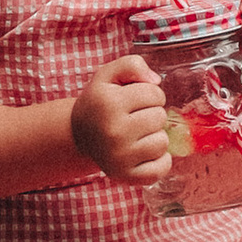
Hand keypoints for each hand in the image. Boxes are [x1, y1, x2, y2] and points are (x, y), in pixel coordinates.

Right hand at [70, 52, 171, 182]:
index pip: (156, 93)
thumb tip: (156, 81)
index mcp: (109, 103)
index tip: (134, 100)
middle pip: (160, 117)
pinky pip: (162, 167)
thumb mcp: (108, 75)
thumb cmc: (100, 102)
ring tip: (136, 135)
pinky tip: (143, 152)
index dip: (149, 94)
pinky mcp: (125, 176)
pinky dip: (159, 160)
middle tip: (134, 117)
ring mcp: (119, 157)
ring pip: (163, 142)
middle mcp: (113, 131)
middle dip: (152, 114)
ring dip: (154, 136)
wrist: (79, 135)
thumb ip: (132, 65)